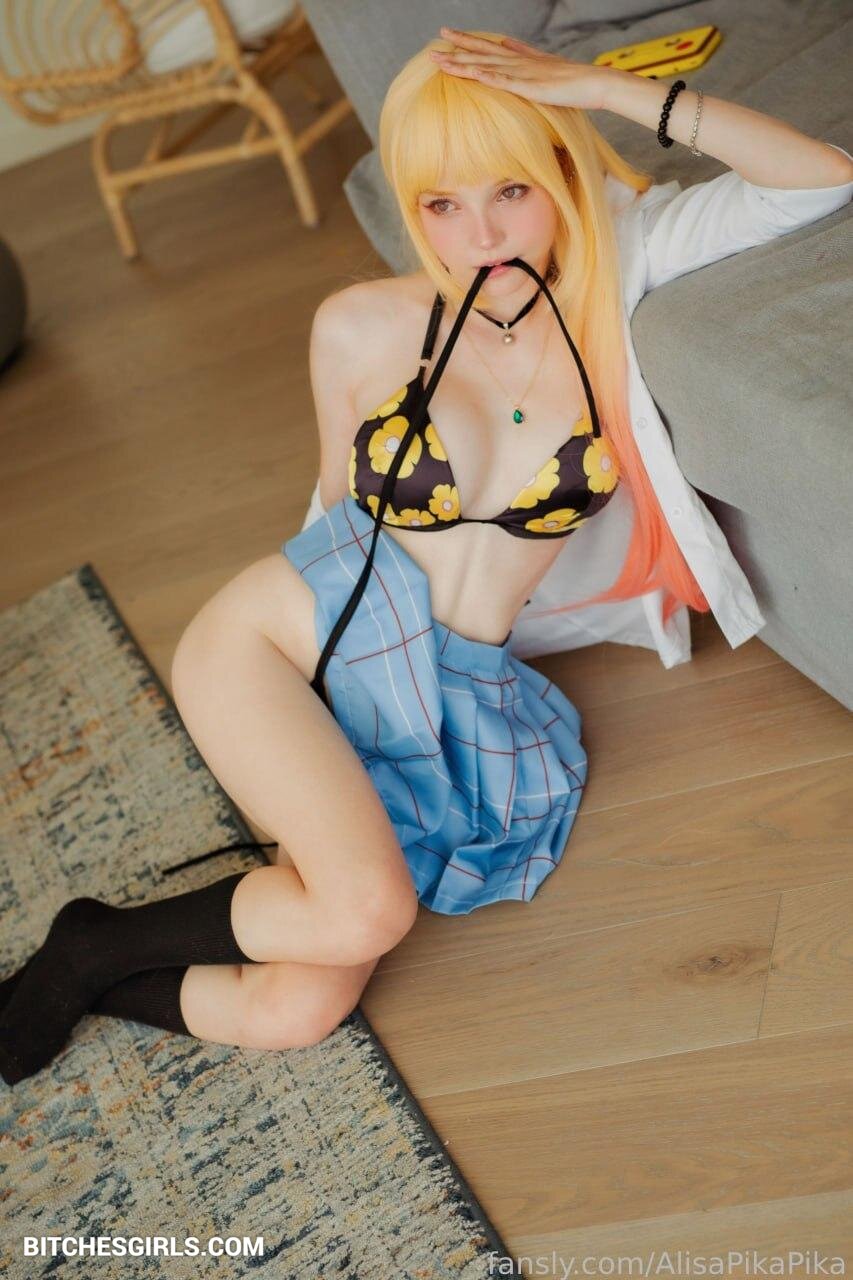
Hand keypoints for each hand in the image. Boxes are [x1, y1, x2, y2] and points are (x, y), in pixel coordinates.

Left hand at [429, 26, 612, 111]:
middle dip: (457, 50)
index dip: (466, 41)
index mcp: (520, 58)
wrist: (594, 83)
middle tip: (433, 47)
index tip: (446, 36)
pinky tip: (474, 72)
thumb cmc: (571, 79)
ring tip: (442, 61)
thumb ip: (523, 52)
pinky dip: (490, 76)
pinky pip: (507, 82)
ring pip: (488, 67)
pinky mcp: (532, 87)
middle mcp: (518, 62)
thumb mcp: (543, 63)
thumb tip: (506, 41)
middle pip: (482, 54)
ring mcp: (524, 73)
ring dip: (465, 64)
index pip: (488, 48)